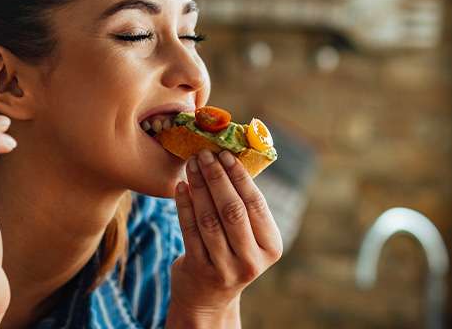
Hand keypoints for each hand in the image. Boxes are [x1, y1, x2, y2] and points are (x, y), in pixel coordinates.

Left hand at [168, 149, 282, 324]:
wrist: (208, 298)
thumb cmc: (229, 254)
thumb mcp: (247, 238)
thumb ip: (245, 208)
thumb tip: (229, 158)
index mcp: (271, 247)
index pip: (256, 204)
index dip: (240, 177)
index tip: (226, 154)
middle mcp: (251, 260)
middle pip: (232, 210)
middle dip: (217, 178)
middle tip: (204, 154)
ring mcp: (224, 267)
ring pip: (209, 219)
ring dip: (199, 187)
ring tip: (191, 165)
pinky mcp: (199, 269)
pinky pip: (190, 229)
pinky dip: (184, 204)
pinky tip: (180, 187)